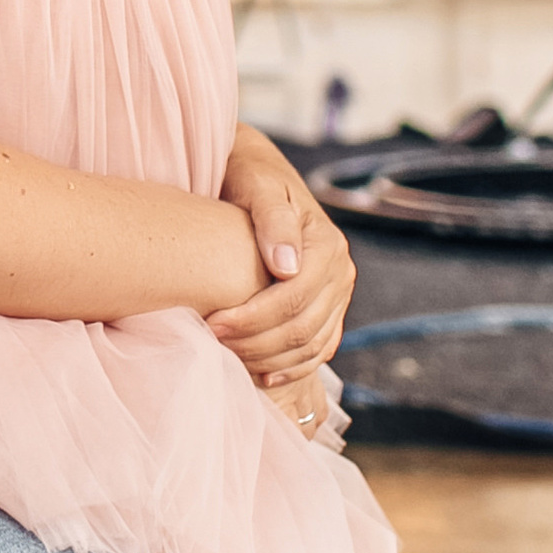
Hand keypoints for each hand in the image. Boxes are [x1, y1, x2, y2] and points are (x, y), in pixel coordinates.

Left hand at [210, 123, 353, 390]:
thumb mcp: (259, 187)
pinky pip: (316, 351)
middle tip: (211, 341)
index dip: (254, 318)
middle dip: (256, 343)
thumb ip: (273, 221)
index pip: (294, 298)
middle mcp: (340, 273)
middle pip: (303, 328)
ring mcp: (337, 295)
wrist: (257, 176)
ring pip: (310, 346)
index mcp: (327, 245)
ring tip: (228, 357)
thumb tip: (286, 267)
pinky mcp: (328, 310)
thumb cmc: (251, 178)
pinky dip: (291, 369)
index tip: (213, 324)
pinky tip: (261, 375)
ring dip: (270, 360)